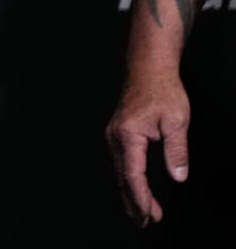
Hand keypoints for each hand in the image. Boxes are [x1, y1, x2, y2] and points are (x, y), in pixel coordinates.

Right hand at [107, 67, 190, 225]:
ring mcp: (114, 135)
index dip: (141, 197)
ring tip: (145, 213)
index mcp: (128, 135)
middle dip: (133, 202)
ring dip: (132, 193)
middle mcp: (116, 137)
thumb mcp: (177, 121)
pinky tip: (138, 188)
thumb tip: (178, 177)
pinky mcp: (119, 134)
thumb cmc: (162, 91)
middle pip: (122, 177)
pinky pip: (122, 162)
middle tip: (144, 223)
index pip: (133, 174)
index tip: (148, 215)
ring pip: (121, 171)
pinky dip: (130, 179)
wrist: (148, 69)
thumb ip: (176, 151)